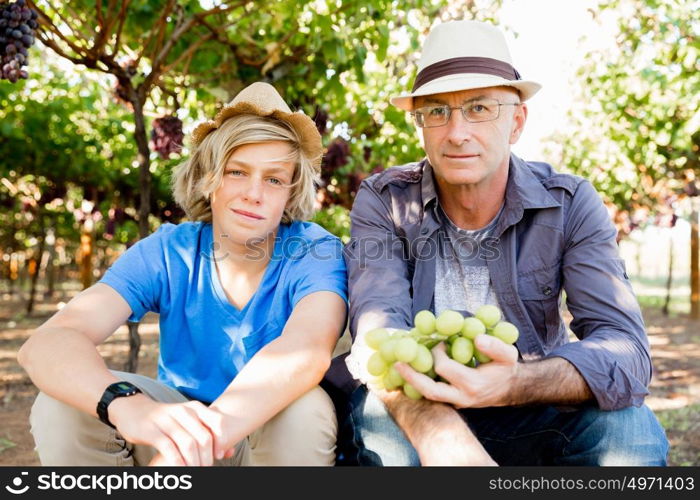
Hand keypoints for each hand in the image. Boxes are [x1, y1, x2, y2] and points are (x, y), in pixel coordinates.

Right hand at [109, 396, 236, 465]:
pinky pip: (169, 448)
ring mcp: (166, 420)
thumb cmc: (166, 419)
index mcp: (194, 408)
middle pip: (204, 437)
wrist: (133, 409)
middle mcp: (183, 411)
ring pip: (188, 444)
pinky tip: (181, 469)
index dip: (222, 441)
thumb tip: (230, 452)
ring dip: (194, 462)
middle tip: (206, 467)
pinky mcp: (152, 431)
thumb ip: (208, 433)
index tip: (219, 455)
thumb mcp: (188, 421)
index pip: (217, 423)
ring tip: (195, 471)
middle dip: (207, 457)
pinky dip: (178, 461)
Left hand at [394, 334, 518, 407]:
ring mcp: (455, 403)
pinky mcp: (451, 402)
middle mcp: (461, 397)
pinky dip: (418, 384)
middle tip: (397, 362)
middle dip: (412, 376)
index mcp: (473, 385)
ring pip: (428, 395)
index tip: (438, 340)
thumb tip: (477, 337)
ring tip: (396, 367)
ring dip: (411, 381)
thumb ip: (495, 346)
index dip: (438, 352)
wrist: (508, 388)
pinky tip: (407, 371)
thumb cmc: (505, 369)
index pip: (445, 368)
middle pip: (430, 390)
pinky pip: (431, 395)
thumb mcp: (508, 355)